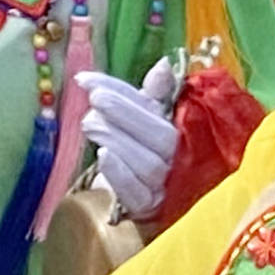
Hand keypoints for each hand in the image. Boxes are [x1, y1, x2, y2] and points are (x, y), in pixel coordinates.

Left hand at [79, 57, 181, 220]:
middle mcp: (183, 159)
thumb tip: (164, 65)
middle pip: (162, 136)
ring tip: (89, 124)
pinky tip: (102, 156)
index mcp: (187, 131)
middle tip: (94, 100)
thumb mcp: (153, 118)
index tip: (88, 81)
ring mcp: (168, 186)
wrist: (150, 199)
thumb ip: (158, 94)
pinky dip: (121, 175)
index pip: (162, 108)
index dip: (126, 92)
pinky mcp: (150, 209)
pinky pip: (138, 193)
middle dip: (126, 114)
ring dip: (118, 140)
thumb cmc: (149, 151)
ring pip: (148, 164)